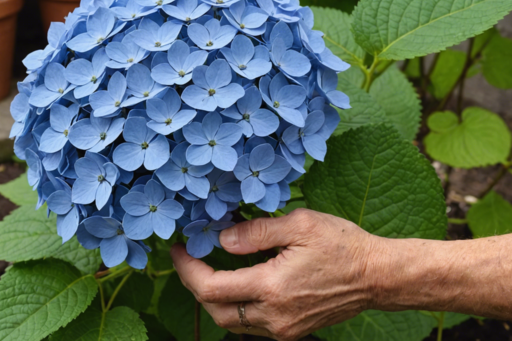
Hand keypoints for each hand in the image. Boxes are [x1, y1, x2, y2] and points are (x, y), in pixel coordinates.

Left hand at [170, 209, 383, 340]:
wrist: (377, 276)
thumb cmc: (343, 245)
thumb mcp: (300, 224)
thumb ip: (257, 231)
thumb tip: (222, 239)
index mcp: (273, 288)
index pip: (211, 287)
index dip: (187, 269)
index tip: (178, 249)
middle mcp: (275, 316)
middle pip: (215, 310)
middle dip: (194, 285)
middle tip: (188, 259)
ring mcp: (284, 329)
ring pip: (232, 322)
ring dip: (213, 298)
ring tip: (207, 269)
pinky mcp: (292, 331)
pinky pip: (251, 324)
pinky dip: (236, 305)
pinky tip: (237, 282)